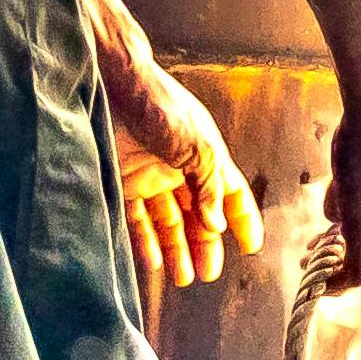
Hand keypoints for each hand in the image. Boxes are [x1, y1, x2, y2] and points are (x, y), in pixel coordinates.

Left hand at [103, 42, 264, 306]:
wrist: (110, 82)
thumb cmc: (159, 103)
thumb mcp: (197, 145)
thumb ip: (209, 185)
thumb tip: (218, 224)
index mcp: (207, 156)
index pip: (231, 194)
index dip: (243, 220)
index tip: (250, 248)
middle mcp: (180, 168)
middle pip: (199, 214)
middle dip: (206, 244)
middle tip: (209, 274)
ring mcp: (150, 175)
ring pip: (169, 221)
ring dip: (177, 249)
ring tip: (183, 277)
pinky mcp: (122, 180)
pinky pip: (137, 219)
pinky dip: (146, 241)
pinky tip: (153, 262)